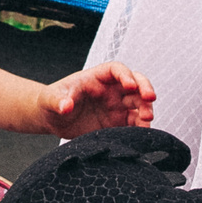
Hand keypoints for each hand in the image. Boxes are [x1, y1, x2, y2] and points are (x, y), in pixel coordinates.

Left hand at [36, 61, 155, 136]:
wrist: (53, 120)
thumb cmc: (52, 101)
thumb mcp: (51, 99)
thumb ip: (58, 100)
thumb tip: (65, 106)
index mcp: (97, 77)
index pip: (116, 69)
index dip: (125, 75)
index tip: (130, 85)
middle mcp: (111, 90)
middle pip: (135, 84)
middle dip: (145, 88)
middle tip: (150, 99)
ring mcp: (117, 106)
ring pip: (139, 103)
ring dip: (146, 109)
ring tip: (147, 120)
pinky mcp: (118, 123)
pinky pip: (134, 123)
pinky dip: (141, 126)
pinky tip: (143, 133)